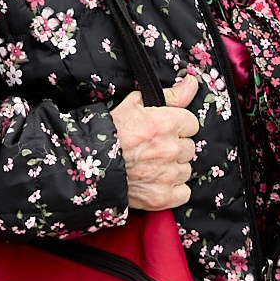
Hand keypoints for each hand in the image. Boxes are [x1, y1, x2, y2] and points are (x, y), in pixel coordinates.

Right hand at [114, 71, 201, 211]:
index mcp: (166, 123)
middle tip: (155, 148)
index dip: (178, 126)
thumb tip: (191, 83)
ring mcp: (167, 175)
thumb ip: (171, 95)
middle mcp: (170, 149)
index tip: (164, 130)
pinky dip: (174, 190)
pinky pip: (183, 193)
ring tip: (152, 165)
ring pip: (186, 170)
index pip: (192, 124)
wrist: (87, 163)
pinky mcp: (162, 197)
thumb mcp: (135, 103)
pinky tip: (158, 182)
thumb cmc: (109, 131)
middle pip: (189, 148)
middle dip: (175, 147)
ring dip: (173, 168)